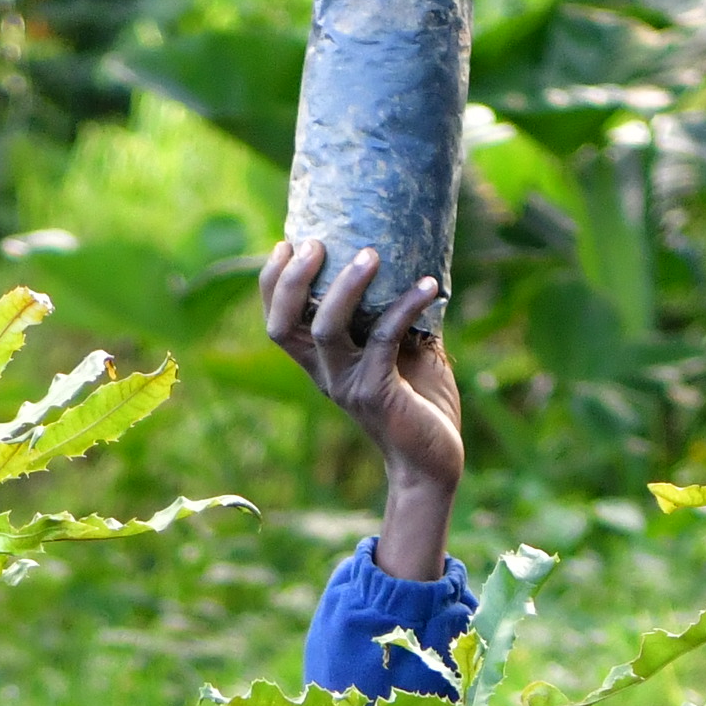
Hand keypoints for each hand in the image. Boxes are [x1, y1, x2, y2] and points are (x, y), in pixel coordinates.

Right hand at [259, 238, 464, 572]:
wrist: (433, 462)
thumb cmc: (419, 403)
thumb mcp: (402, 351)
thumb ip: (394, 315)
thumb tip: (413, 259)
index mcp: (321, 364)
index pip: (277, 322)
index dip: (272, 284)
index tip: (286, 243)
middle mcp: (325, 375)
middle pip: (283, 325)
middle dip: (292, 281)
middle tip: (315, 243)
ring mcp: (349, 385)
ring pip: (326, 330)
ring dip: (345, 287)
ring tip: (370, 254)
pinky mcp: (379, 393)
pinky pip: (385, 339)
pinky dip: (406, 306)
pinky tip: (429, 285)